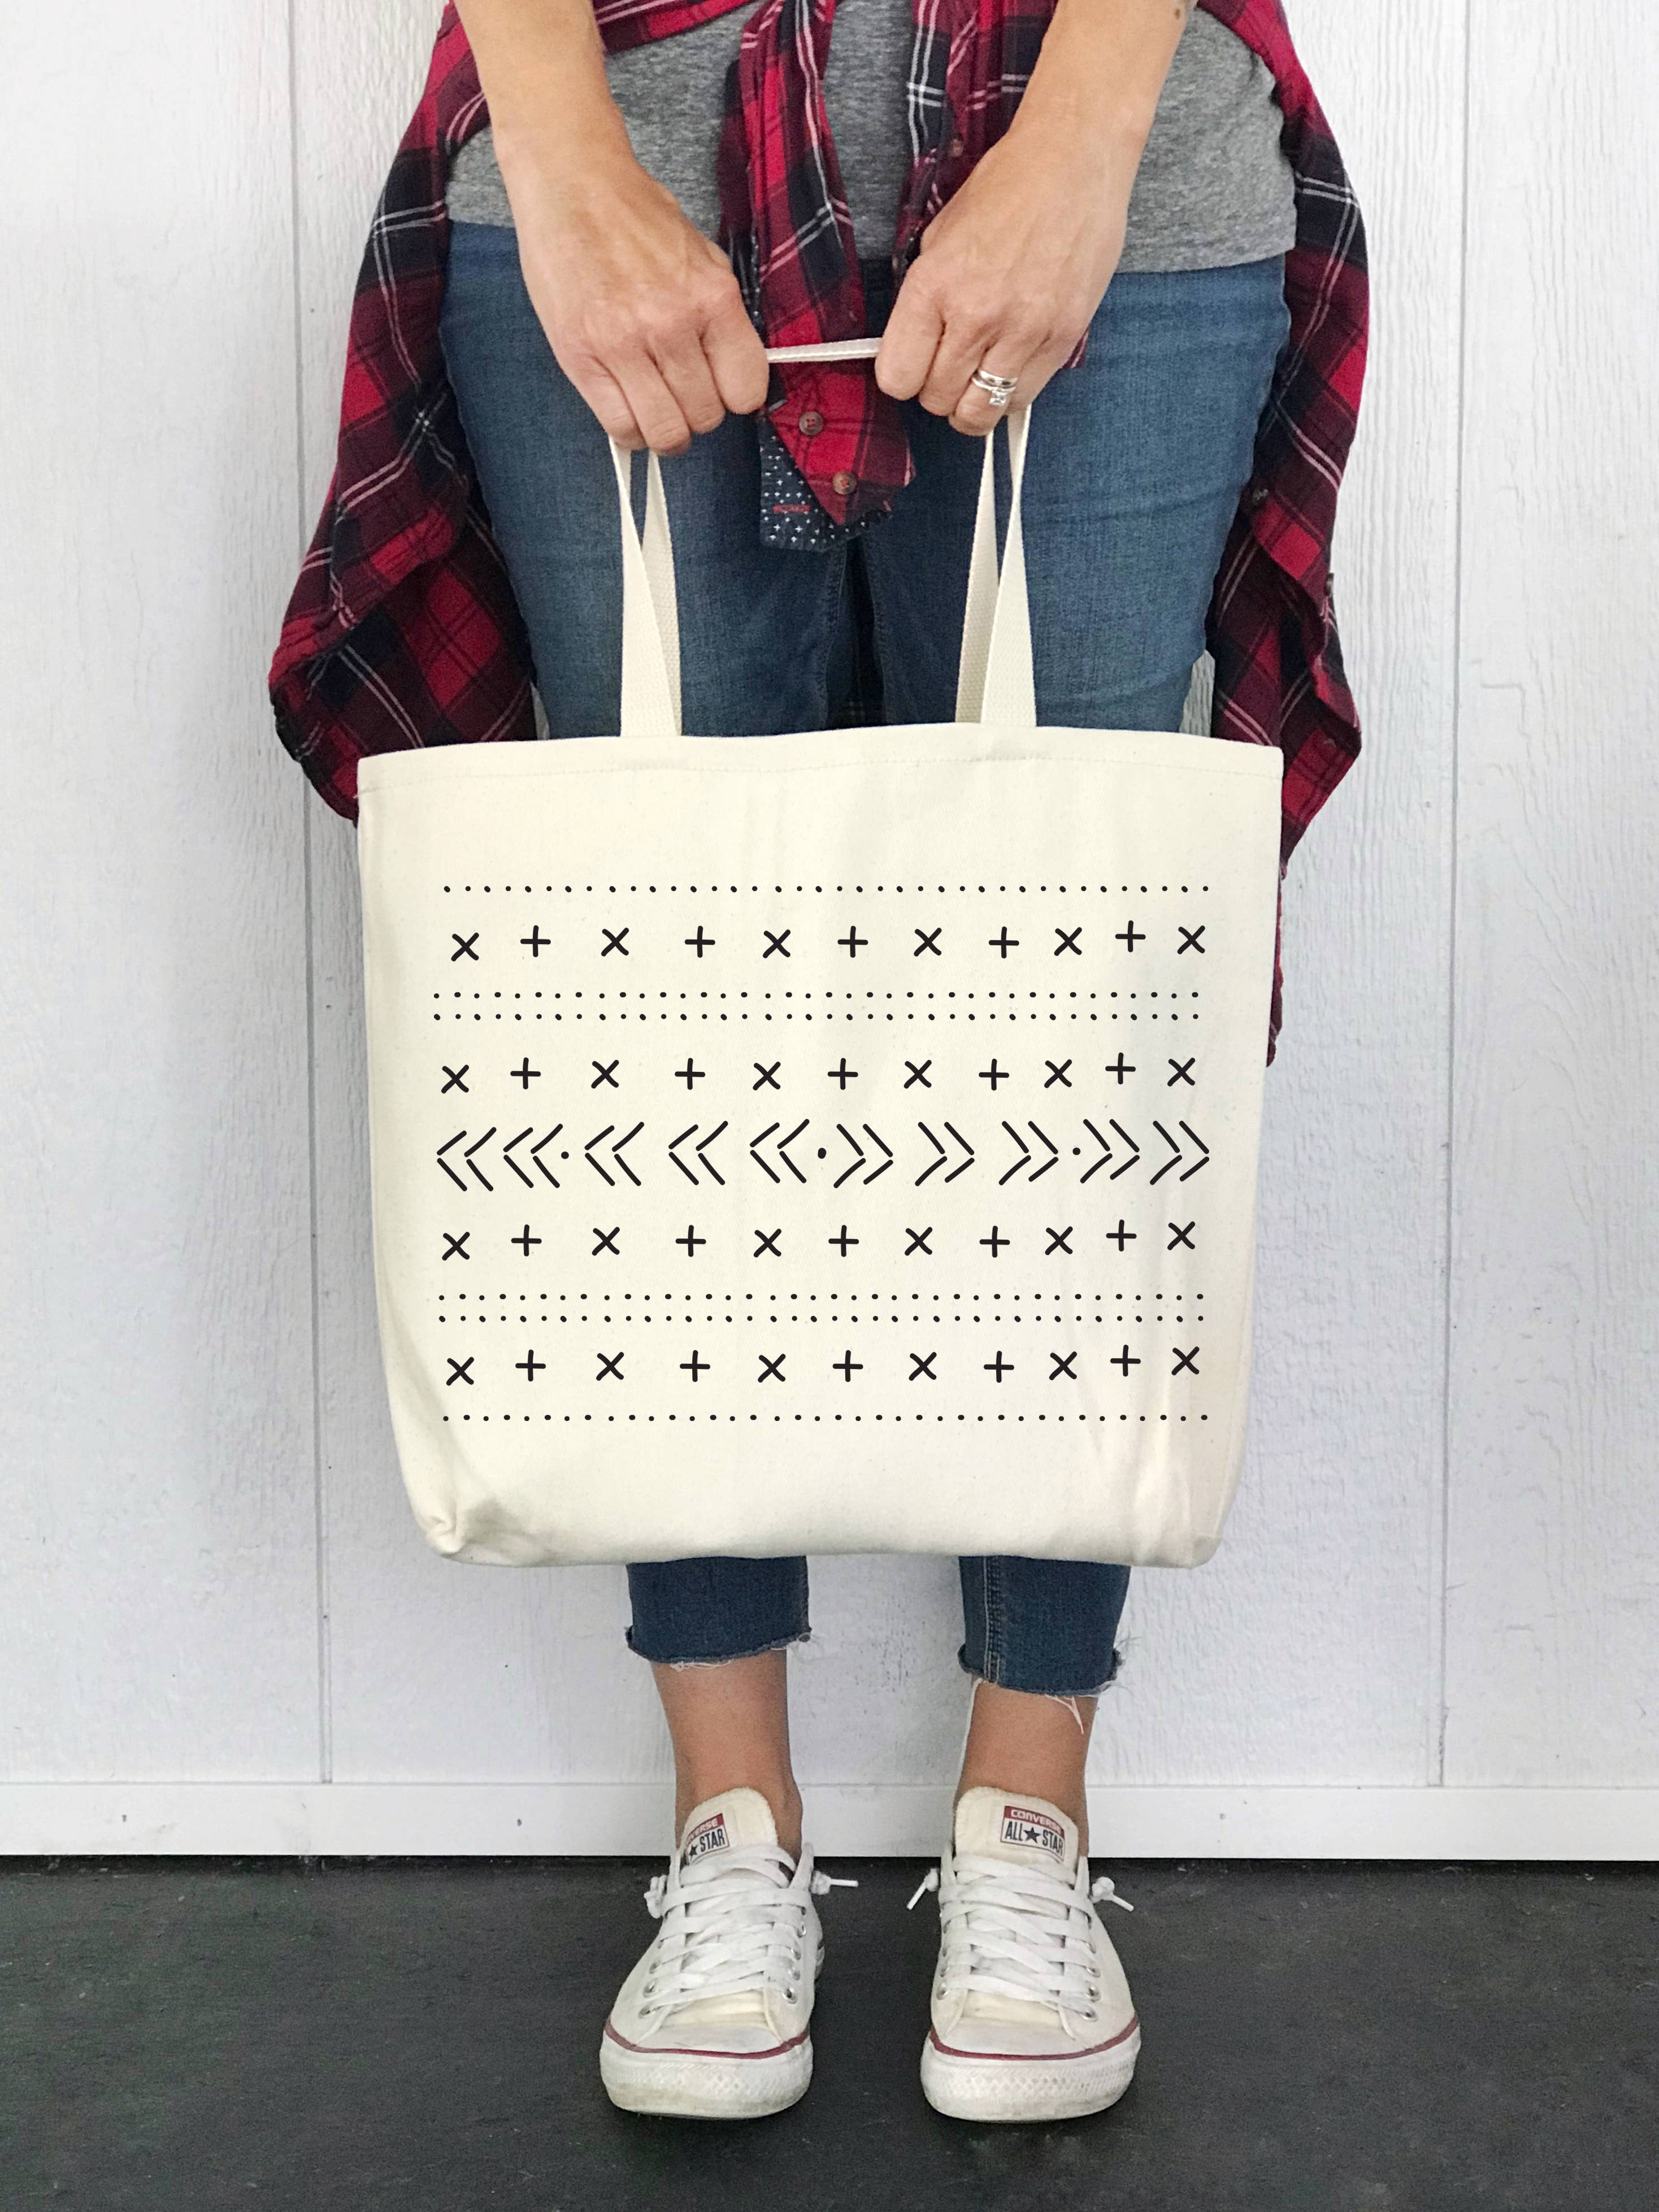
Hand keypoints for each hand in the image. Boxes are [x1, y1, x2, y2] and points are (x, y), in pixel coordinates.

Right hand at [501, 134, 769, 454]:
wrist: (573, 186)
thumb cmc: (637, 218)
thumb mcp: (702, 258)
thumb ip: (722, 318)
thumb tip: (736, 373)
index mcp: (711, 297)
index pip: (745, 390)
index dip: (737, 397)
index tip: (724, 389)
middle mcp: (670, 325)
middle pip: (705, 416)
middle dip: (698, 414)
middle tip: (684, 395)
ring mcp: (623, 345)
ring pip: (665, 432)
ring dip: (666, 431)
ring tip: (658, 409)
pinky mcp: (580, 357)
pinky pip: (619, 426)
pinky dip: (630, 431)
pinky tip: (630, 409)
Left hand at [874, 122, 1139, 436]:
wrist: (1075, 161)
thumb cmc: (1006, 188)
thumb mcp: (940, 235)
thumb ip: (924, 298)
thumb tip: (914, 345)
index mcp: (934, 286)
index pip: (898, 377)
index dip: (903, 377)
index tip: (913, 366)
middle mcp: (976, 316)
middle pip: (938, 401)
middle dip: (938, 390)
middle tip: (950, 366)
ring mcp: (1023, 332)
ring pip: (980, 414)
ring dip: (973, 403)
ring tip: (978, 375)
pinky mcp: (1062, 339)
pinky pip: (1023, 397)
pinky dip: (1011, 390)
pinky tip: (1011, 362)